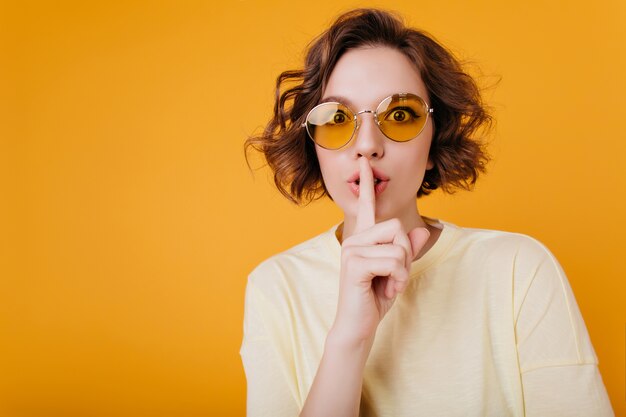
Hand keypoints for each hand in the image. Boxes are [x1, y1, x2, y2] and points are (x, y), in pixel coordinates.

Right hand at [332, 158, 429, 343]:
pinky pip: (393, 261)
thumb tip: (423, 230)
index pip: (365, 205)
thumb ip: (408, 250)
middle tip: (395, 275)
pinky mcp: (355, 264)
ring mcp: (352, 249)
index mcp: (363, 238)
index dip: (366, 183)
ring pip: (398, 245)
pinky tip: (386, 289)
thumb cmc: (375, 298)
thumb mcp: (398, 271)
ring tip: (389, 284)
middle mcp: (355, 239)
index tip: (364, 163)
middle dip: (406, 253)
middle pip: (397, 226)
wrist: (359, 326)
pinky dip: (398, 278)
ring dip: (403, 269)